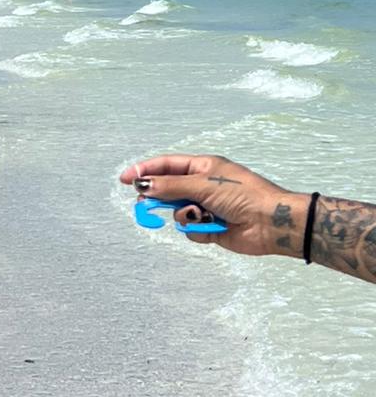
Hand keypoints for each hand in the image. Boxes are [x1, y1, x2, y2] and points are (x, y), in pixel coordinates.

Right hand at [120, 153, 307, 257]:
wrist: (272, 223)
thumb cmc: (241, 194)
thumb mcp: (203, 184)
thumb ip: (171, 186)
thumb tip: (143, 184)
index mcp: (202, 167)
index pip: (166, 166)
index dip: (145, 170)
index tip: (125, 179)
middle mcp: (203, 186)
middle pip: (169, 190)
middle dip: (159, 197)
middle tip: (144, 203)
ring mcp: (207, 208)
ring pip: (179, 212)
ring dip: (184, 215)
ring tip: (198, 215)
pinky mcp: (212, 229)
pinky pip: (192, 230)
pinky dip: (197, 230)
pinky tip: (212, 227)